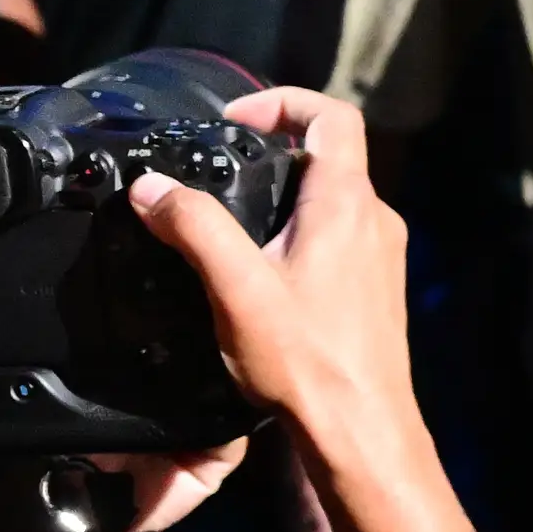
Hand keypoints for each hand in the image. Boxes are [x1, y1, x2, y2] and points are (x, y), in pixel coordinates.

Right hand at [127, 90, 427, 488]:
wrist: (362, 430)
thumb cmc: (309, 362)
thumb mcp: (236, 287)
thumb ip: (194, 228)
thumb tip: (152, 188)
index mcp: (348, 205)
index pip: (333, 115)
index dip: (283, 101)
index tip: (236, 119)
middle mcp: (375, 221)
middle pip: (331, 155)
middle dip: (275, 149)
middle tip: (221, 164)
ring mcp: (381, 256)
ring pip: (334, 199)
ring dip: (285, 194)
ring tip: (230, 217)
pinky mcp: (375, 289)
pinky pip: (339, 237)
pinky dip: (300, 231)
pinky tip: (259, 267)